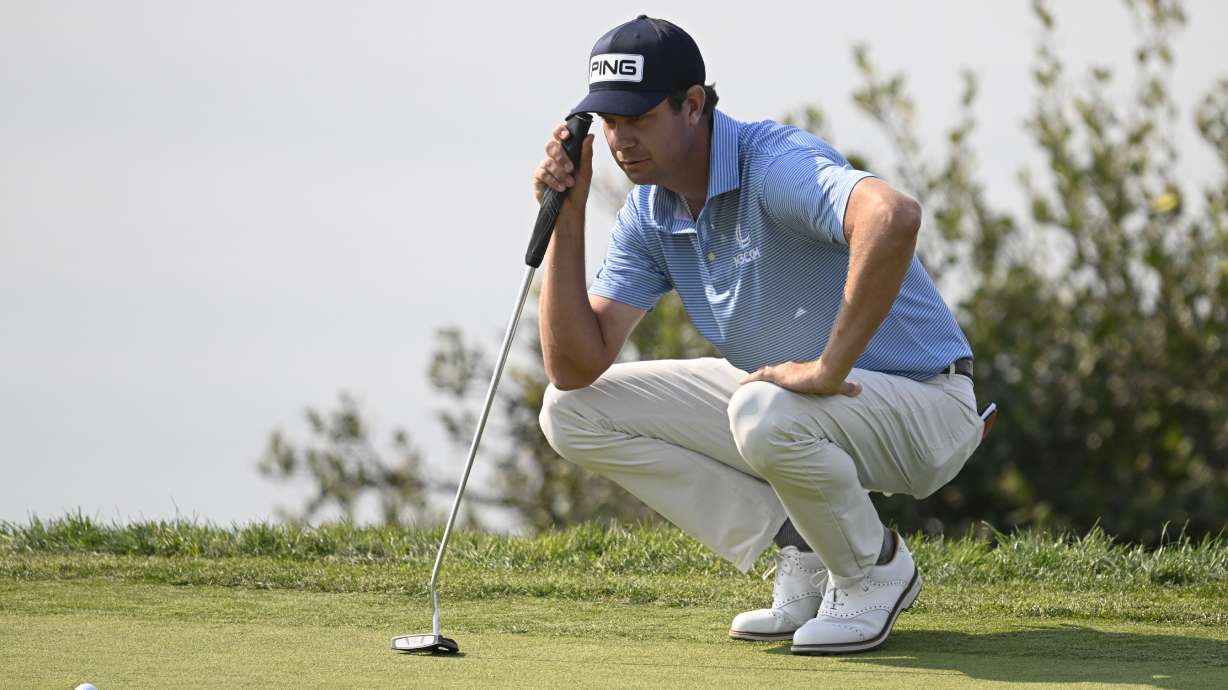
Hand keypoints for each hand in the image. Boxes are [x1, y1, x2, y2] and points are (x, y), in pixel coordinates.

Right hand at [532, 123, 594, 217]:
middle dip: (561, 156)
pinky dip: (553, 180)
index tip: (567, 136)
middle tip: (571, 168)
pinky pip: (542, 173)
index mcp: (566, 151)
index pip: (560, 135)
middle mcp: (554, 157)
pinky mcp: (538, 177)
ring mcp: (545, 166)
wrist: (571, 209)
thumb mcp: (585, 171)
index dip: (560, 131)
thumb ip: (586, 153)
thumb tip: (590, 135)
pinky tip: (560, 188)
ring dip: (560, 173)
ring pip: (548, 161)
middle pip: (551, 145)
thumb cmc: (579, 190)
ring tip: (569, 184)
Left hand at [739, 360, 861, 396]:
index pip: (788, 372)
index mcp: (801, 371)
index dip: (781, 375)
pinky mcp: (778, 375)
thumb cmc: (833, 378)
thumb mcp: (840, 385)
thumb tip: (861, 390)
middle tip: (755, 379)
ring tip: (745, 382)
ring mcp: (783, 371)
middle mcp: (790, 369)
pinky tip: (740, 382)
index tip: (776, 378)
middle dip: (765, 375)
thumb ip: (849, 388)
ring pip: (765, 373)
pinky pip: (759, 376)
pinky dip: (750, 378)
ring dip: (755, 377)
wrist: (828, 373)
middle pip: (774, 371)